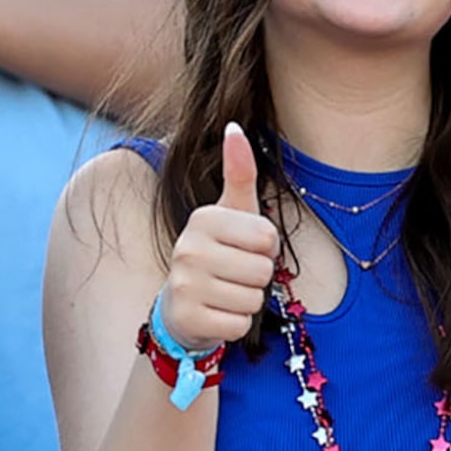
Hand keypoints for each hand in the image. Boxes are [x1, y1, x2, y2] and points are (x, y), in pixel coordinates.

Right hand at [163, 124, 280, 351]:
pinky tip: (217, 313)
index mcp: (203, 219)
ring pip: (253, 299)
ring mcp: (185, 285)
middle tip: (234, 275)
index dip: (265, 250)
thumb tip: (234, 126)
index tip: (243, 250)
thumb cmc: (218, 254)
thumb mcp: (231, 213)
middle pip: (263, 270)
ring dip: (248, 301)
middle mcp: (188, 248)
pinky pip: (239, 325)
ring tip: (225, 294)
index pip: (268, 238)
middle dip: (258, 278)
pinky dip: (235, 324)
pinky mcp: (188, 318)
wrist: (182, 306)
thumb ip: (238, 173)